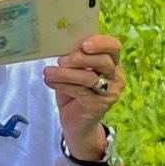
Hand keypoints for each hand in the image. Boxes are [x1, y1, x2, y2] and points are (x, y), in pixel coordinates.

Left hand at [46, 32, 123, 160]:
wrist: (76, 122)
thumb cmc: (75, 90)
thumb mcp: (75, 70)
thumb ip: (74, 58)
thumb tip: (60, 45)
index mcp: (112, 62)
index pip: (114, 46)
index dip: (101, 43)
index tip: (83, 44)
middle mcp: (116, 77)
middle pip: (104, 61)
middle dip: (81, 58)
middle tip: (61, 60)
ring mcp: (110, 93)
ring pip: (90, 78)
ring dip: (66, 74)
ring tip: (48, 72)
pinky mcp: (99, 106)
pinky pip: (80, 92)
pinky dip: (63, 85)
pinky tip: (50, 82)